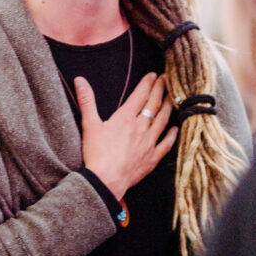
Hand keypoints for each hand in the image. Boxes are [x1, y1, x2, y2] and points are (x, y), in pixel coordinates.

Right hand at [76, 71, 177, 200]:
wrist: (106, 180)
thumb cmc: (96, 154)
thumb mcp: (89, 125)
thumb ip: (86, 100)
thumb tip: (80, 80)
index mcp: (125, 118)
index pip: (140, 95)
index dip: (147, 83)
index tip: (154, 75)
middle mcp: (140, 127)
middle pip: (154, 104)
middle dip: (160, 89)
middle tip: (167, 78)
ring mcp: (148, 143)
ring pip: (163, 121)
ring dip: (169, 107)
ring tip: (174, 97)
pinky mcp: (152, 158)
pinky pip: (166, 144)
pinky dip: (172, 135)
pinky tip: (176, 128)